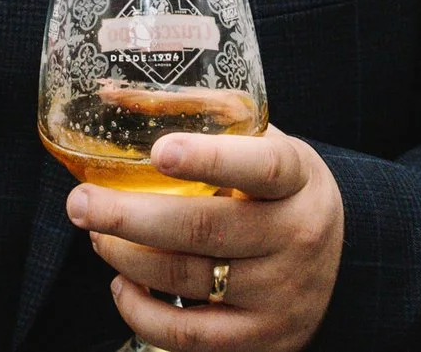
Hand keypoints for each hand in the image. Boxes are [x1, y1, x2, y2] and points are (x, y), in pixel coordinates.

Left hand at [67, 128, 343, 351]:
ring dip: (125, 256)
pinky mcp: (261, 341)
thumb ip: (201, 116)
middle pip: (204, 228)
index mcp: (297, 179)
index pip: (261, 167)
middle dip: (129, 216)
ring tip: (97, 234)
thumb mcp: (262, 144)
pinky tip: (122, 284)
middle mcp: (295, 237)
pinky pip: (186, 335)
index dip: (210, 159)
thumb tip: (111, 94)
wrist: (339, 265)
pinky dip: (140, 311)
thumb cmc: (278, 192)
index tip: (160, 151)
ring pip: (186, 279)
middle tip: (80, 203)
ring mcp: (280, 295)